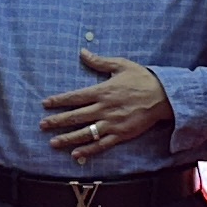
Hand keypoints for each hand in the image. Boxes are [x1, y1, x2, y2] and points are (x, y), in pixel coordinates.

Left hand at [44, 50, 169, 161]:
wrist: (164, 96)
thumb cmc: (142, 78)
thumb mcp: (121, 65)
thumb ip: (100, 61)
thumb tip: (82, 52)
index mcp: (102, 91)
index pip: (75, 97)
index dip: (58, 101)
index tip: (45, 104)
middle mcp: (104, 108)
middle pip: (76, 116)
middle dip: (57, 121)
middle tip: (42, 125)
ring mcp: (112, 123)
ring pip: (85, 133)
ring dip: (68, 138)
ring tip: (53, 142)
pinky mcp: (121, 134)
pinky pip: (102, 144)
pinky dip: (88, 150)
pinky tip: (76, 154)